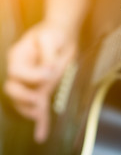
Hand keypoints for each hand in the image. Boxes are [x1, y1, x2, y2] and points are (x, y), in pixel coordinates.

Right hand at [4, 21, 77, 142]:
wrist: (62, 35)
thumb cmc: (54, 33)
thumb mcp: (51, 37)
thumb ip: (47, 54)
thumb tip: (48, 70)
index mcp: (18, 56)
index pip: (17, 72)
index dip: (31, 75)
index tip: (50, 72)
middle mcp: (21, 71)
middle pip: (12, 89)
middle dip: (24, 96)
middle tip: (38, 97)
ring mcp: (31, 81)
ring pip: (23, 101)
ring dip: (30, 110)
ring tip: (40, 113)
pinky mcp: (43, 88)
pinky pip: (39, 106)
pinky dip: (40, 121)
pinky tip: (41, 134)